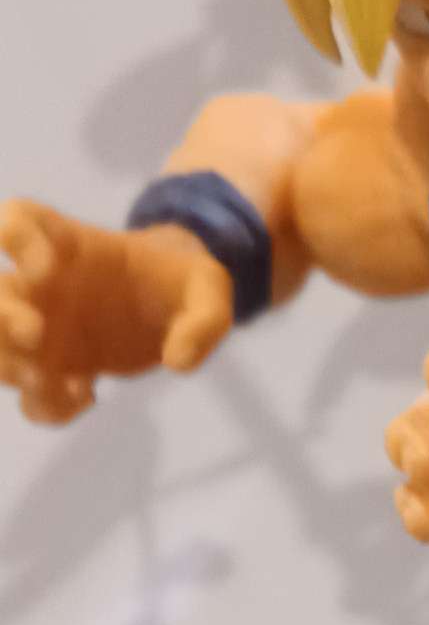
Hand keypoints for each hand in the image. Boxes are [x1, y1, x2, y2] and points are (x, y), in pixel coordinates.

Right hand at [0, 201, 233, 425]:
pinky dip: (45, 405)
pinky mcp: (55, 368)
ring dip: (9, 367)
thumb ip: (204, 318)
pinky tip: (86, 396)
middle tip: (37, 335)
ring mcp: (44, 328)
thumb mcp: (211, 290)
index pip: (18, 219)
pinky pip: (30, 393)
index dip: (15, 237)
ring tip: (55, 383)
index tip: (47, 268)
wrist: (172, 309)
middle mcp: (44, 286)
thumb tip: (179, 361)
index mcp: (71, 246)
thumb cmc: (183, 284)